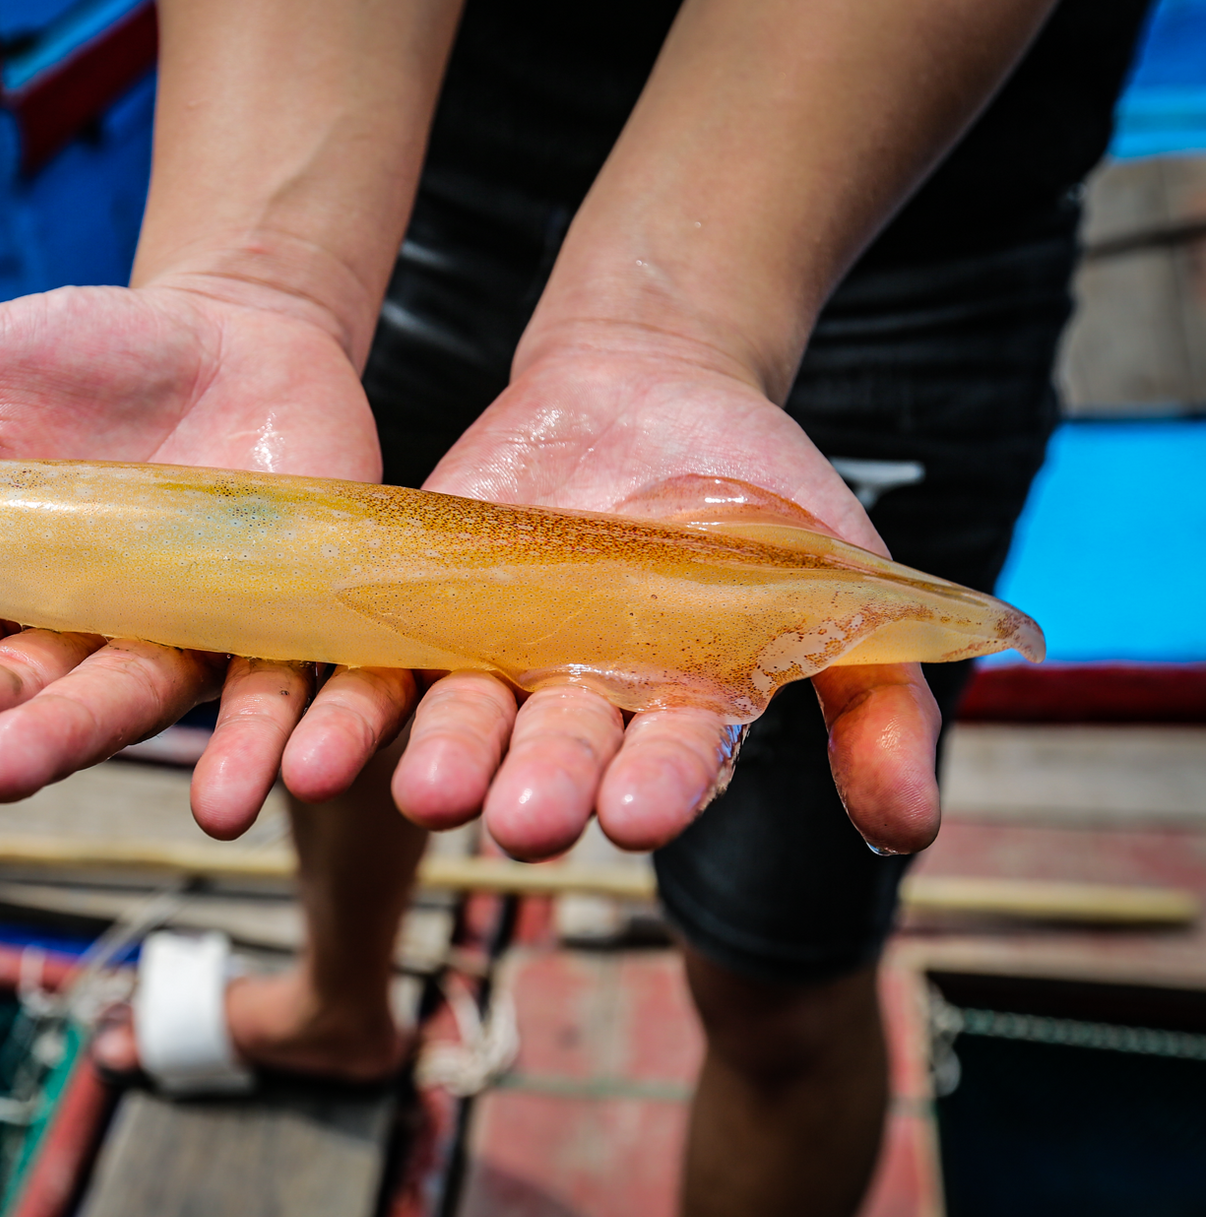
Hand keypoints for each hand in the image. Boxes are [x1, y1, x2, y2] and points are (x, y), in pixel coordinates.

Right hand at [0, 283, 415, 837]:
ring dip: (115, 748)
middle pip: (25, 700)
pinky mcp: (276, 624)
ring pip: (136, 706)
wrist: (244, 334)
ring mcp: (178, 638)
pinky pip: (269, 691)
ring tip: (101, 784)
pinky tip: (262, 785)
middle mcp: (80, 638)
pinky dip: (266, 738)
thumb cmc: (99, 357)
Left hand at [371, 323, 941, 856]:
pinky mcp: (426, 616)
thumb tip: (911, 833)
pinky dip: (342, 705)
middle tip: (519, 821)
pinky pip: (378, 669)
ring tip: (405, 790)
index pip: (672, 761)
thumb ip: (878, 701)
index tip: (639, 812)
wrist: (649, 383)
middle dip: (537, 786)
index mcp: (679, 714)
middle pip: (554, 756)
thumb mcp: (840, 576)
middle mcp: (580, 709)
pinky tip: (304, 742)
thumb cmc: (761, 492)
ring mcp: (498, 665)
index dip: (657, 786)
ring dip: (431, 760)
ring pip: (457, 724)